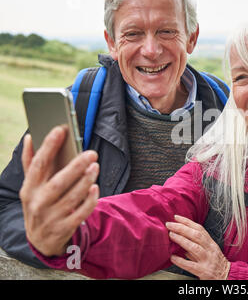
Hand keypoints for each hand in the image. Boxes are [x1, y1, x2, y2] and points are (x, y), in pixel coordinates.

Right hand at [20, 126, 99, 256]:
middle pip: (58, 182)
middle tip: (91, 153)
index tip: (60, 129)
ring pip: (72, 197)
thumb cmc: (39, 204)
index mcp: (29, 188)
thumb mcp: (31, 186)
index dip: (48, 146)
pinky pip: (80, 213)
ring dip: (86, 181)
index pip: (38, 165)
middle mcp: (38, 203)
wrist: (40, 241)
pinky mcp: (64, 229)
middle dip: (76, 166)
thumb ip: (31, 163)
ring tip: (95, 166)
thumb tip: (29, 137)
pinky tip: (95, 188)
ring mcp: (51, 218)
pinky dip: (89, 201)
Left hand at [166, 215, 229, 279]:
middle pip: (196, 235)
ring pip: (194, 248)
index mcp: (211, 243)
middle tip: (170, 224)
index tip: (176, 217)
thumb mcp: (209, 250)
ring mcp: (207, 260)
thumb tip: (181, 238)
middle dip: (182, 228)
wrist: (226, 276)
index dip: (187, 222)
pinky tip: (173, 257)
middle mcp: (210, 249)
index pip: (199, 229)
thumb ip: (196, 244)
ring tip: (171, 235)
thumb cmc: (216, 263)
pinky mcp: (204, 271)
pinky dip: (181, 261)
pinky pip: (191, 265)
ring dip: (182, 240)